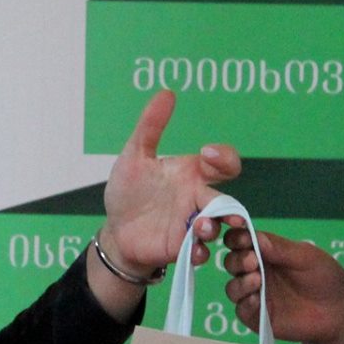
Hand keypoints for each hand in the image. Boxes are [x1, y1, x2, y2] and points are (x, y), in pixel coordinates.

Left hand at [97, 89, 239, 280]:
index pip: (223, 163)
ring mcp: (192, 224)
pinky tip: (193, 250)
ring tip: (199, 228)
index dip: (225, 158)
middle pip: (226, 199)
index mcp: (192, 173)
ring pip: (216, 226)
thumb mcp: (134, 155)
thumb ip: (150, 126)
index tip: (208, 155)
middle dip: (229, 205)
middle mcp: (198, 198)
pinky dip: (200, 251)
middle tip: (225, 210)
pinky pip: (200, 250)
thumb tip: (166, 92)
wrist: (115, 229)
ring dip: (213, 227)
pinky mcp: (182, 247)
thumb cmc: (128, 191)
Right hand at [220, 224, 343, 343]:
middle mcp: (256, 272)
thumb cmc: (324, 275)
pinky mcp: (259, 317)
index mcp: (264, 252)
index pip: (240, 241)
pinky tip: (256, 300)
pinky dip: (245, 305)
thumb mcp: (305, 256)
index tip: (243, 240)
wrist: (340, 308)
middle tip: (253, 261)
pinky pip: (242, 311)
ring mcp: (256, 295)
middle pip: (232, 264)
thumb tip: (254, 236)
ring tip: (256, 280)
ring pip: (233, 288)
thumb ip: (280, 248)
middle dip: (238, 261)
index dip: (236, 239)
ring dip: (240, 283)